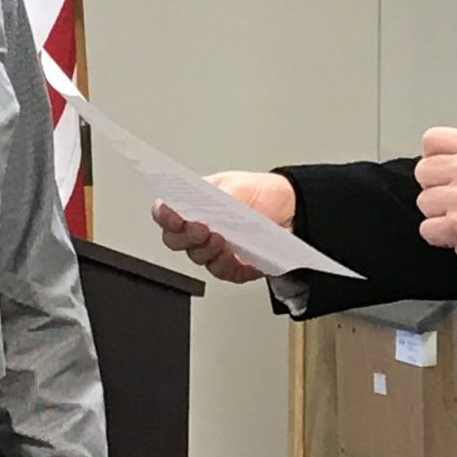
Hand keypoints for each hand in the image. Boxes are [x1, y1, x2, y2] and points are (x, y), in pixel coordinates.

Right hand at [154, 171, 295, 284]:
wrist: (292, 209)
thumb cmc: (260, 194)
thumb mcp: (237, 185)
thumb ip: (217, 195)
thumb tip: (205, 205)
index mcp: (193, 203)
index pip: (165, 212)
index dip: (164, 215)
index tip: (174, 216)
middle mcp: (199, 228)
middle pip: (175, 240)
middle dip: (185, 236)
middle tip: (200, 228)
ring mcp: (213, 249)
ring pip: (197, 257)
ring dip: (206, 249)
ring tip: (221, 239)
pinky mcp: (230, 266)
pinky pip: (221, 271)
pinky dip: (225, 264)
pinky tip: (234, 255)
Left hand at [414, 126, 456, 276]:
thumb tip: (443, 163)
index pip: (432, 140)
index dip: (435, 158)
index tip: (444, 172)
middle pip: (423, 172)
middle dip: (436, 188)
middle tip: (456, 199)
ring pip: (423, 202)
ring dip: (440, 214)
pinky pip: (427, 229)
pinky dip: (442, 237)